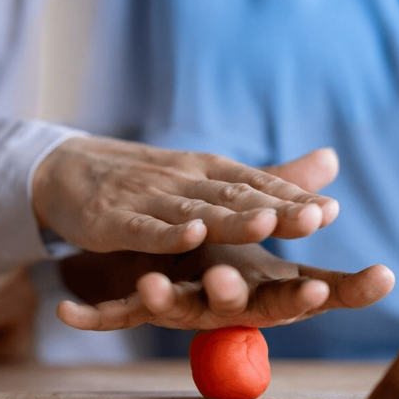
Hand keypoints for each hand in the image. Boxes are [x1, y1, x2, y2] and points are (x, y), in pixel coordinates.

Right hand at [32, 138, 339, 252]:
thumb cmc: (147, 181)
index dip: (294, 198)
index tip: (331, 212)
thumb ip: (267, 181)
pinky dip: (166, 233)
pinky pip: (143, 228)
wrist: (67, 170)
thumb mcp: (207, 177)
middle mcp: (184, 180)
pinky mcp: (113, 220)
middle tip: (315, 219)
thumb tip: (332, 162)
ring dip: (231, 219)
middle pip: (235, 197)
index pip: (258, 184)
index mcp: (209, 171)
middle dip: (276, 209)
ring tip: (266, 224)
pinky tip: (189, 236)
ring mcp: (148, 199)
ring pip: (196, 211)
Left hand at [57, 243, 394, 330]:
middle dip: (229, 296)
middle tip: (226, 283)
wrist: (186, 269)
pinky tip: (64, 310)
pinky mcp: (135, 308)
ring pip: (171, 310)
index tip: (329, 292)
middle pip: (230, 307)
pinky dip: (90, 317)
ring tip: (148, 287)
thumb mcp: (275, 238)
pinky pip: (111, 316)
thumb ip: (302, 217)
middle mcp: (221, 306)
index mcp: (259, 293)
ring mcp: (178, 309)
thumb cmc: (241, 259)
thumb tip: (360, 212)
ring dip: (160, 302)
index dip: (307, 299)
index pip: (291, 299)